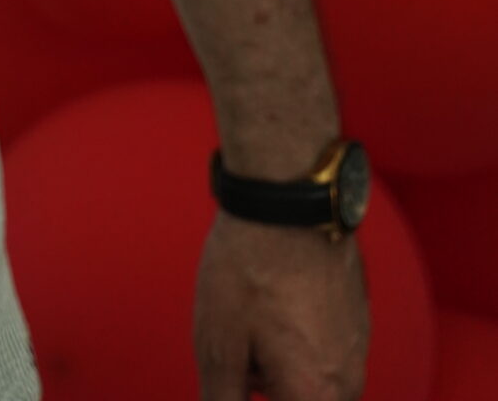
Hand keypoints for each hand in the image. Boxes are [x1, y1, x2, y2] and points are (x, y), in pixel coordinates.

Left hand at [193, 209, 369, 398]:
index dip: (250, 390)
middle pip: (300, 399)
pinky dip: (294, 335)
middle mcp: (348, 383)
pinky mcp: (356, 317)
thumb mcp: (219, 344)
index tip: (240, 367)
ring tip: (254, 315)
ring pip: (311, 381)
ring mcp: (357, 348)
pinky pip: (322, 348)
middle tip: (242, 342)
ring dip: (278, 362)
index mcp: (317, 398)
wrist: (288, 195)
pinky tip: (272, 297)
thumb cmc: (249, 269)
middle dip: (263, 381)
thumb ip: (222, 400)